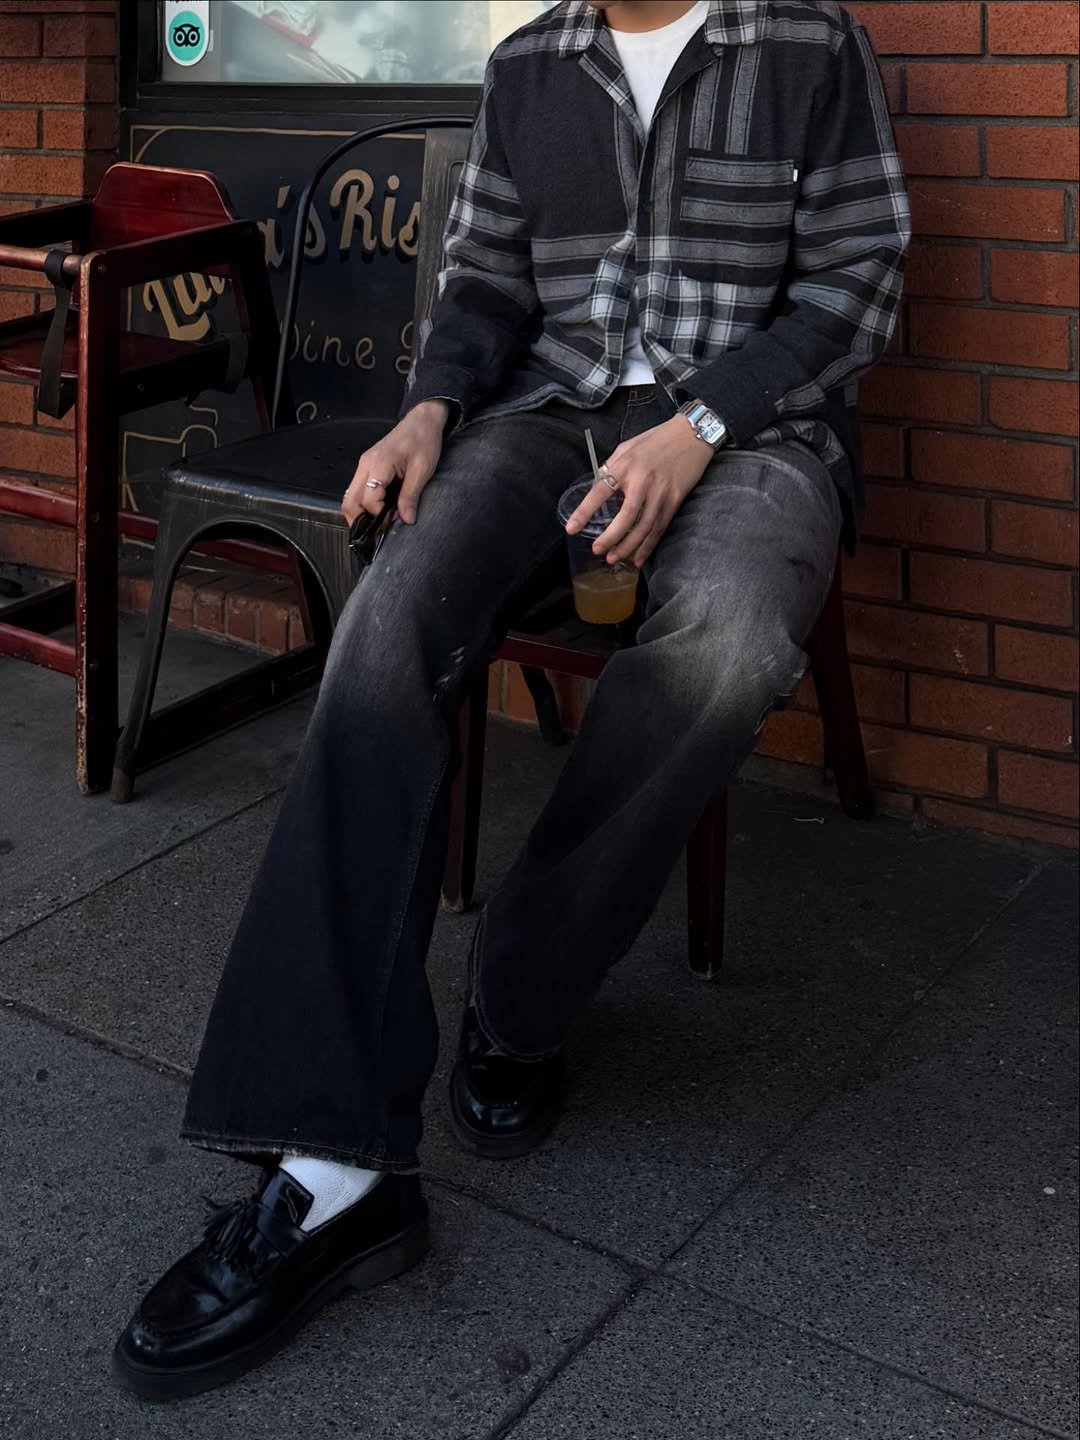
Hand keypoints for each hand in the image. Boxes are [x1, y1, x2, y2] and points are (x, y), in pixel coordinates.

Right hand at [341, 399, 448, 525]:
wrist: (422, 420)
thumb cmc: (423, 439)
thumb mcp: (422, 470)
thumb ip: (411, 496)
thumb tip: (406, 519)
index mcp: (379, 464)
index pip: (368, 500)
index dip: (378, 516)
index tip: (392, 523)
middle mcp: (366, 464)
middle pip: (349, 501)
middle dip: (360, 520)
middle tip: (378, 531)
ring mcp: (364, 465)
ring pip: (350, 497)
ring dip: (361, 513)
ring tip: (379, 522)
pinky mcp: (367, 467)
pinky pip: (358, 490)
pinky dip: (364, 504)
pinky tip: (379, 509)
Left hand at [565, 416, 714, 567]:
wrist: (691, 436)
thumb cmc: (656, 440)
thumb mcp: (627, 447)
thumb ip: (611, 467)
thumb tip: (598, 485)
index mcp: (625, 466)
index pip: (599, 492)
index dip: (584, 512)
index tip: (571, 529)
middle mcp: (642, 482)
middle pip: (625, 517)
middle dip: (610, 538)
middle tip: (597, 551)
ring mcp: (660, 493)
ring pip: (643, 528)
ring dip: (628, 547)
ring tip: (613, 559)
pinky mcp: (674, 501)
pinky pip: (659, 528)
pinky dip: (648, 546)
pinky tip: (637, 558)